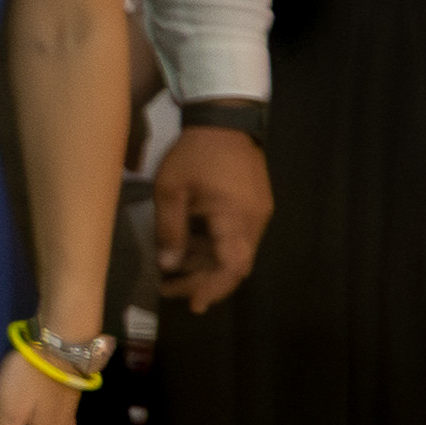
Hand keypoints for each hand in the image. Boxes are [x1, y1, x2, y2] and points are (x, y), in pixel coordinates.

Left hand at [153, 124, 269, 310]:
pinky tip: (188, 253)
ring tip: (170, 277)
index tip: (194, 304)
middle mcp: (254, 221)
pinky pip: (235, 237)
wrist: (226, 120)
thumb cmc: (194, 154)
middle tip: (169, 291)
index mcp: (236, 218)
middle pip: (233, 264)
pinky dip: (213, 249)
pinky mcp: (253, 207)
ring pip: (234, 252)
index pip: (232, 266)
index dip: (214, 288)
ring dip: (206, 266)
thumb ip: (170, 230)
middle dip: (202, 281)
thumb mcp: (170, 191)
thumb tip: (168, 266)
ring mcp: (257, 214)